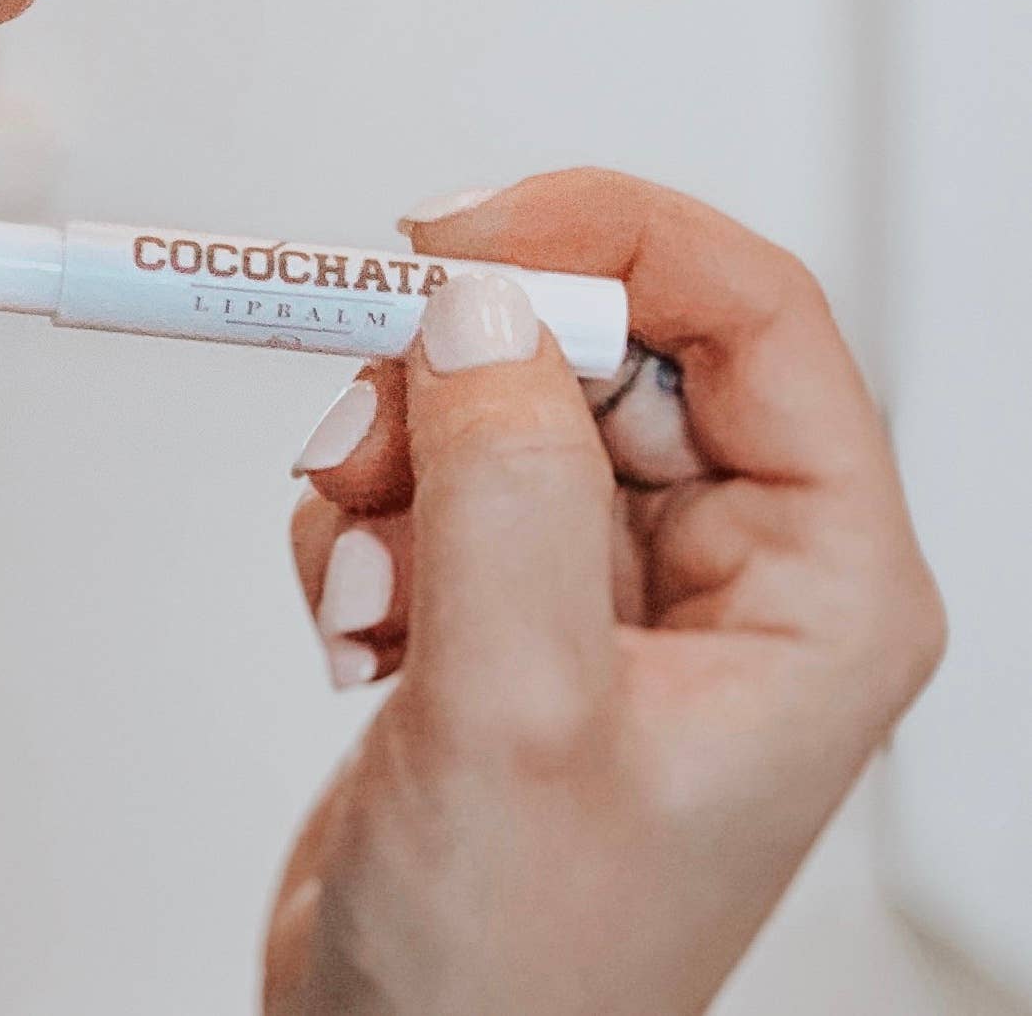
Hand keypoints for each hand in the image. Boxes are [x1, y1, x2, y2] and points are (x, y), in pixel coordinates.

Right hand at [265, 169, 944, 1015]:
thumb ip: (506, 494)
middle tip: (365, 425)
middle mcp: (731, 561)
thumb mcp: (517, 721)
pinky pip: (439, 467)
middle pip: (607, 344)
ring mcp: (616, 574)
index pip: (753, 316)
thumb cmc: (515, 975)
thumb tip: (478, 311)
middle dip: (465, 372)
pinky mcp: (518, 590)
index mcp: (818, 584)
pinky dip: (369, 518)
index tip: (459, 237)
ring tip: (361, 586)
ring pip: (505, 398)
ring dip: (399, 459)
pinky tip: (359, 629)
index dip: (611, 237)